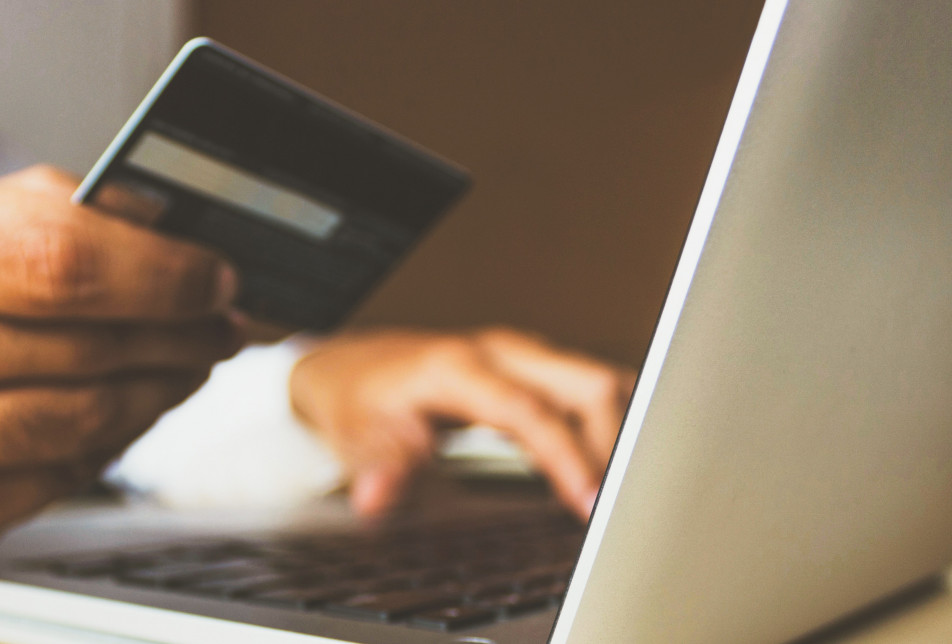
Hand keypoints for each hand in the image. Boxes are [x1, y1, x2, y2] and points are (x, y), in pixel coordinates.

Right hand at [0, 166, 242, 566]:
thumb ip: (15, 218)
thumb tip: (158, 228)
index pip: (54, 255)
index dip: (159, 267)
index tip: (213, 272)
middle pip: (80, 338)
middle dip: (177, 329)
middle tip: (219, 320)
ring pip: (83, 416)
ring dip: (158, 388)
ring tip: (184, 363)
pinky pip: (58, 476)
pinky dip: (108, 443)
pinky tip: (121, 414)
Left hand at [289, 328, 634, 518]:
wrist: (352, 368)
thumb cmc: (358, 400)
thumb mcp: (356, 436)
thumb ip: (378, 466)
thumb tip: (376, 498)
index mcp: (459, 367)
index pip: (531, 411)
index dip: (567, 457)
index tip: (591, 503)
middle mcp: (500, 352)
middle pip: (588, 385)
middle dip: (616, 445)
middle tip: (623, 508)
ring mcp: (522, 356)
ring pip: (600, 383)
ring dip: (624, 434)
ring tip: (633, 493)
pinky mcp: (534, 368)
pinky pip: (592, 391)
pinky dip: (613, 425)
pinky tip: (618, 466)